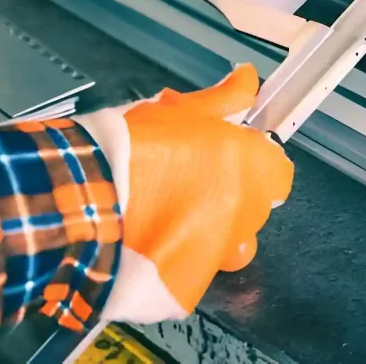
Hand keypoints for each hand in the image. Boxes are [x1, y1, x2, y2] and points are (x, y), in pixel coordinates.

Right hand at [72, 64, 293, 323]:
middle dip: (227, 191)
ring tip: (169, 213)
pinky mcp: (193, 286)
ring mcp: (223, 254)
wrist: (90, 202)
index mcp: (255, 167)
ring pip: (230, 244)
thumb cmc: (137, 149)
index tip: (219, 151)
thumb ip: (222, 99)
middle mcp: (249, 214)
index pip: (276, 166)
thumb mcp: (178, 111)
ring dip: (212, 229)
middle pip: (253, 204)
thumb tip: (248, 79)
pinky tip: (152, 237)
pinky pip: (196, 268)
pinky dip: (180, 255)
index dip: (248, 157)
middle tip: (182, 176)